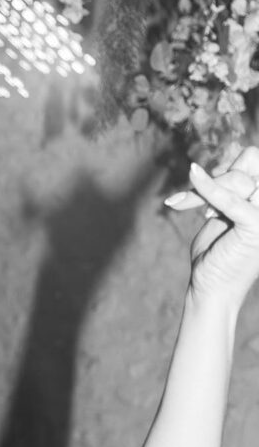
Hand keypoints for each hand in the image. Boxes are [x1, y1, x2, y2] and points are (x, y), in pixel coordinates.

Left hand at [164, 146, 258, 308]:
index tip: (207, 191)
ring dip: (207, 191)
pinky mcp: (256, 225)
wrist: (211, 288)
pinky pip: (229, 198)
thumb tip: (220, 158)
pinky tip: (193, 174)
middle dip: (219, 176)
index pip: (254, 159)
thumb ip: (227, 185)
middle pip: (250, 161)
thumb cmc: (216, 252)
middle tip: (196, 202)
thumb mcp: (222, 211)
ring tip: (196, 211)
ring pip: (237, 178)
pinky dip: (208, 188)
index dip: (229, 167)